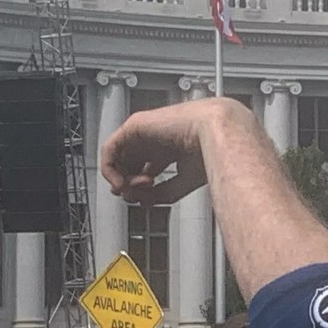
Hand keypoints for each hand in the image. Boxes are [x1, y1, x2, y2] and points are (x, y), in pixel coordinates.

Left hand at [100, 98, 223, 204]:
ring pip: (118, 158)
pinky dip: (110, 169)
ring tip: (133, 190)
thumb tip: (144, 202)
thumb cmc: (214, 151)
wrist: (218, 132)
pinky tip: (121, 182)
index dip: (138, 188)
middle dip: (128, 185)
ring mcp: (145, 131)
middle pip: (129, 165)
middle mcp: (156, 138)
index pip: (144, 169)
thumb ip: (162, 192)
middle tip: (135, 197)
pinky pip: (109, 149)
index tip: (142, 200)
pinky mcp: (134, 126)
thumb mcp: (184, 180)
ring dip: (121, 179)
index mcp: (170, 148)